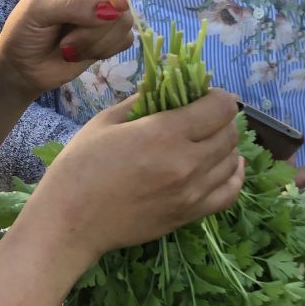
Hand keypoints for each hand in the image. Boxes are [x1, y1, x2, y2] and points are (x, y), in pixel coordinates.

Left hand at [0, 0, 134, 99]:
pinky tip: (80, 54)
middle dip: (96, 26)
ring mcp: (102, 14)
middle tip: (68, 41)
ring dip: (95, 41)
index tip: (118, 4)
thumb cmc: (23, 30)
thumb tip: (112, 12)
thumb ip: (72, 6)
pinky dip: (103, 50)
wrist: (21, 66)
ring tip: (68, 49)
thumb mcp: (38, 10)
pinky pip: (124, 39)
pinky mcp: (109, 37)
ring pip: (123, 22)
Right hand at [27, 88, 244, 265]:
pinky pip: (229, 193)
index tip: (203, 95)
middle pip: (229, 133)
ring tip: (208, 139)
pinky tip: (227, 165)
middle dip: (221, 118)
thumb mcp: (105, 122)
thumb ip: (141, 100)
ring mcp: (192, 193)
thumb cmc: (79, 167)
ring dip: (225, 145)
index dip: (216, 95)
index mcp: (164, 134)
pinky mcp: (190, 215)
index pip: (219, 107)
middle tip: (203, 116)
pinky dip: (234, 175)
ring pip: (232, 161)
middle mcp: (187, 163)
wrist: (71, 222)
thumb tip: (165, 83)